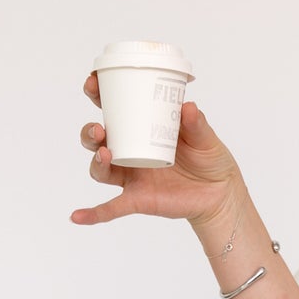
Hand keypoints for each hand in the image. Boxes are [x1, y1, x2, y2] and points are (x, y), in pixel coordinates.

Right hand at [72, 72, 242, 228]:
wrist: (220, 193)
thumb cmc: (209, 159)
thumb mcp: (205, 138)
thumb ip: (196, 123)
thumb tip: (187, 107)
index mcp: (141, 127)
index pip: (112, 107)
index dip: (98, 93)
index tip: (93, 82)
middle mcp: (129, 150)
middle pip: (96, 139)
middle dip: (89, 132)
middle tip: (99, 128)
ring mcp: (131, 175)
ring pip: (101, 168)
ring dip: (96, 161)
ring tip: (105, 154)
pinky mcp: (137, 198)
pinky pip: (111, 208)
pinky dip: (93, 213)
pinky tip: (77, 216)